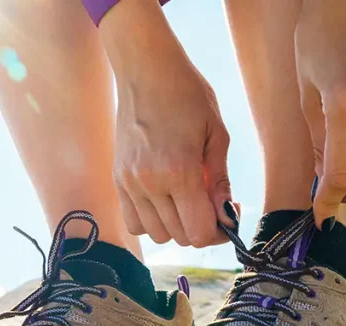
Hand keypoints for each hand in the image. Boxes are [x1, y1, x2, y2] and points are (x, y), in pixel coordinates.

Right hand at [100, 0, 234, 246]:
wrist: (145, 69)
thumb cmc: (186, 94)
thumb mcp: (217, 134)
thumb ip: (220, 181)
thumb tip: (227, 216)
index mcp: (179, 171)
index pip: (198, 232)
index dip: (218, 233)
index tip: (227, 217)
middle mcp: (150, 183)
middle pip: (179, 236)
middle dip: (201, 229)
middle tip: (213, 207)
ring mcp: (129, 183)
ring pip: (156, 234)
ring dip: (176, 227)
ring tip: (188, 202)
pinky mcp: (118, 179)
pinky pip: (134, 221)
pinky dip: (152, 221)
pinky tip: (165, 201)